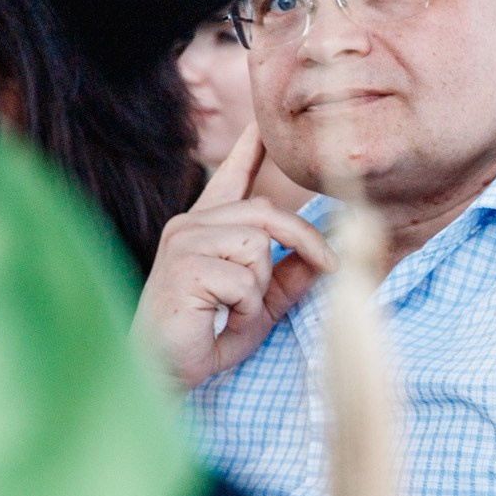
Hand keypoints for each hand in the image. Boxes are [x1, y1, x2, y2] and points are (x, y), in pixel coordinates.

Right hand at [134, 123, 336, 388]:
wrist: (164, 371)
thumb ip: (290, 275)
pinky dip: (246, 307)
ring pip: (258, 245)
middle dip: (306, 240)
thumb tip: (326, 253)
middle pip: (266, 212)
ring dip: (260, 289)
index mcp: (205, 227)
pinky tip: (218, 318)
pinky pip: (245, 278)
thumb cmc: (209, 336)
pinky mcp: (185, 266)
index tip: (263, 124)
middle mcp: (189, 225)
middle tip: (331, 265)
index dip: (249, 151)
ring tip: (235, 310)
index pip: (231, 179)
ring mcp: (184, 243)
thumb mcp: (262, 303)